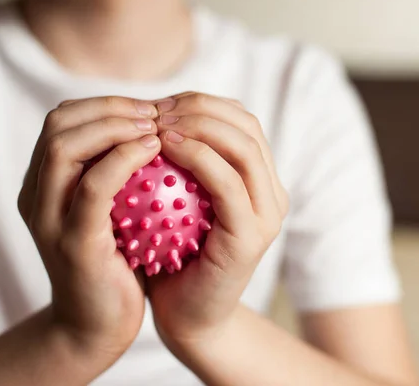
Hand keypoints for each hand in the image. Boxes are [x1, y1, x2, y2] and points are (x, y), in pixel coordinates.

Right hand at [18, 97, 159, 360]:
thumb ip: (110, 177)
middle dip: (109, 108)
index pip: (61, 122)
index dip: (103, 105)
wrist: (94, 329)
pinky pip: (93, 187)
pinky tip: (153, 151)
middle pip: (58, 125)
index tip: (145, 109)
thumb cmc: (112, 267)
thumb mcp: (106, 214)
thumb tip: (147, 134)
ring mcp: (48, 220)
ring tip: (154, 127)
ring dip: (114, 127)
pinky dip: (122, 159)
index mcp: (41, 186)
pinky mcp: (71, 243)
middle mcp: (35, 197)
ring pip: (65, 148)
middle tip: (153, 113)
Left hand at [147, 92, 288, 351]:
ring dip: (198, 126)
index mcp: (257, 178)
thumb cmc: (171, 256)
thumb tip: (148, 120)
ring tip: (157, 125)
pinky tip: (164, 148)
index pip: (237, 119)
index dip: (198, 102)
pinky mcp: (251, 237)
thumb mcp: (175, 201)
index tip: (156, 105)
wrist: (187, 316)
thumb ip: (176, 164)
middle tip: (154, 110)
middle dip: (198, 106)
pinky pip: (228, 184)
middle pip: (245, 124)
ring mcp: (266, 214)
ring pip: (243, 147)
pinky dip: (198, 157)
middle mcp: (270, 191)